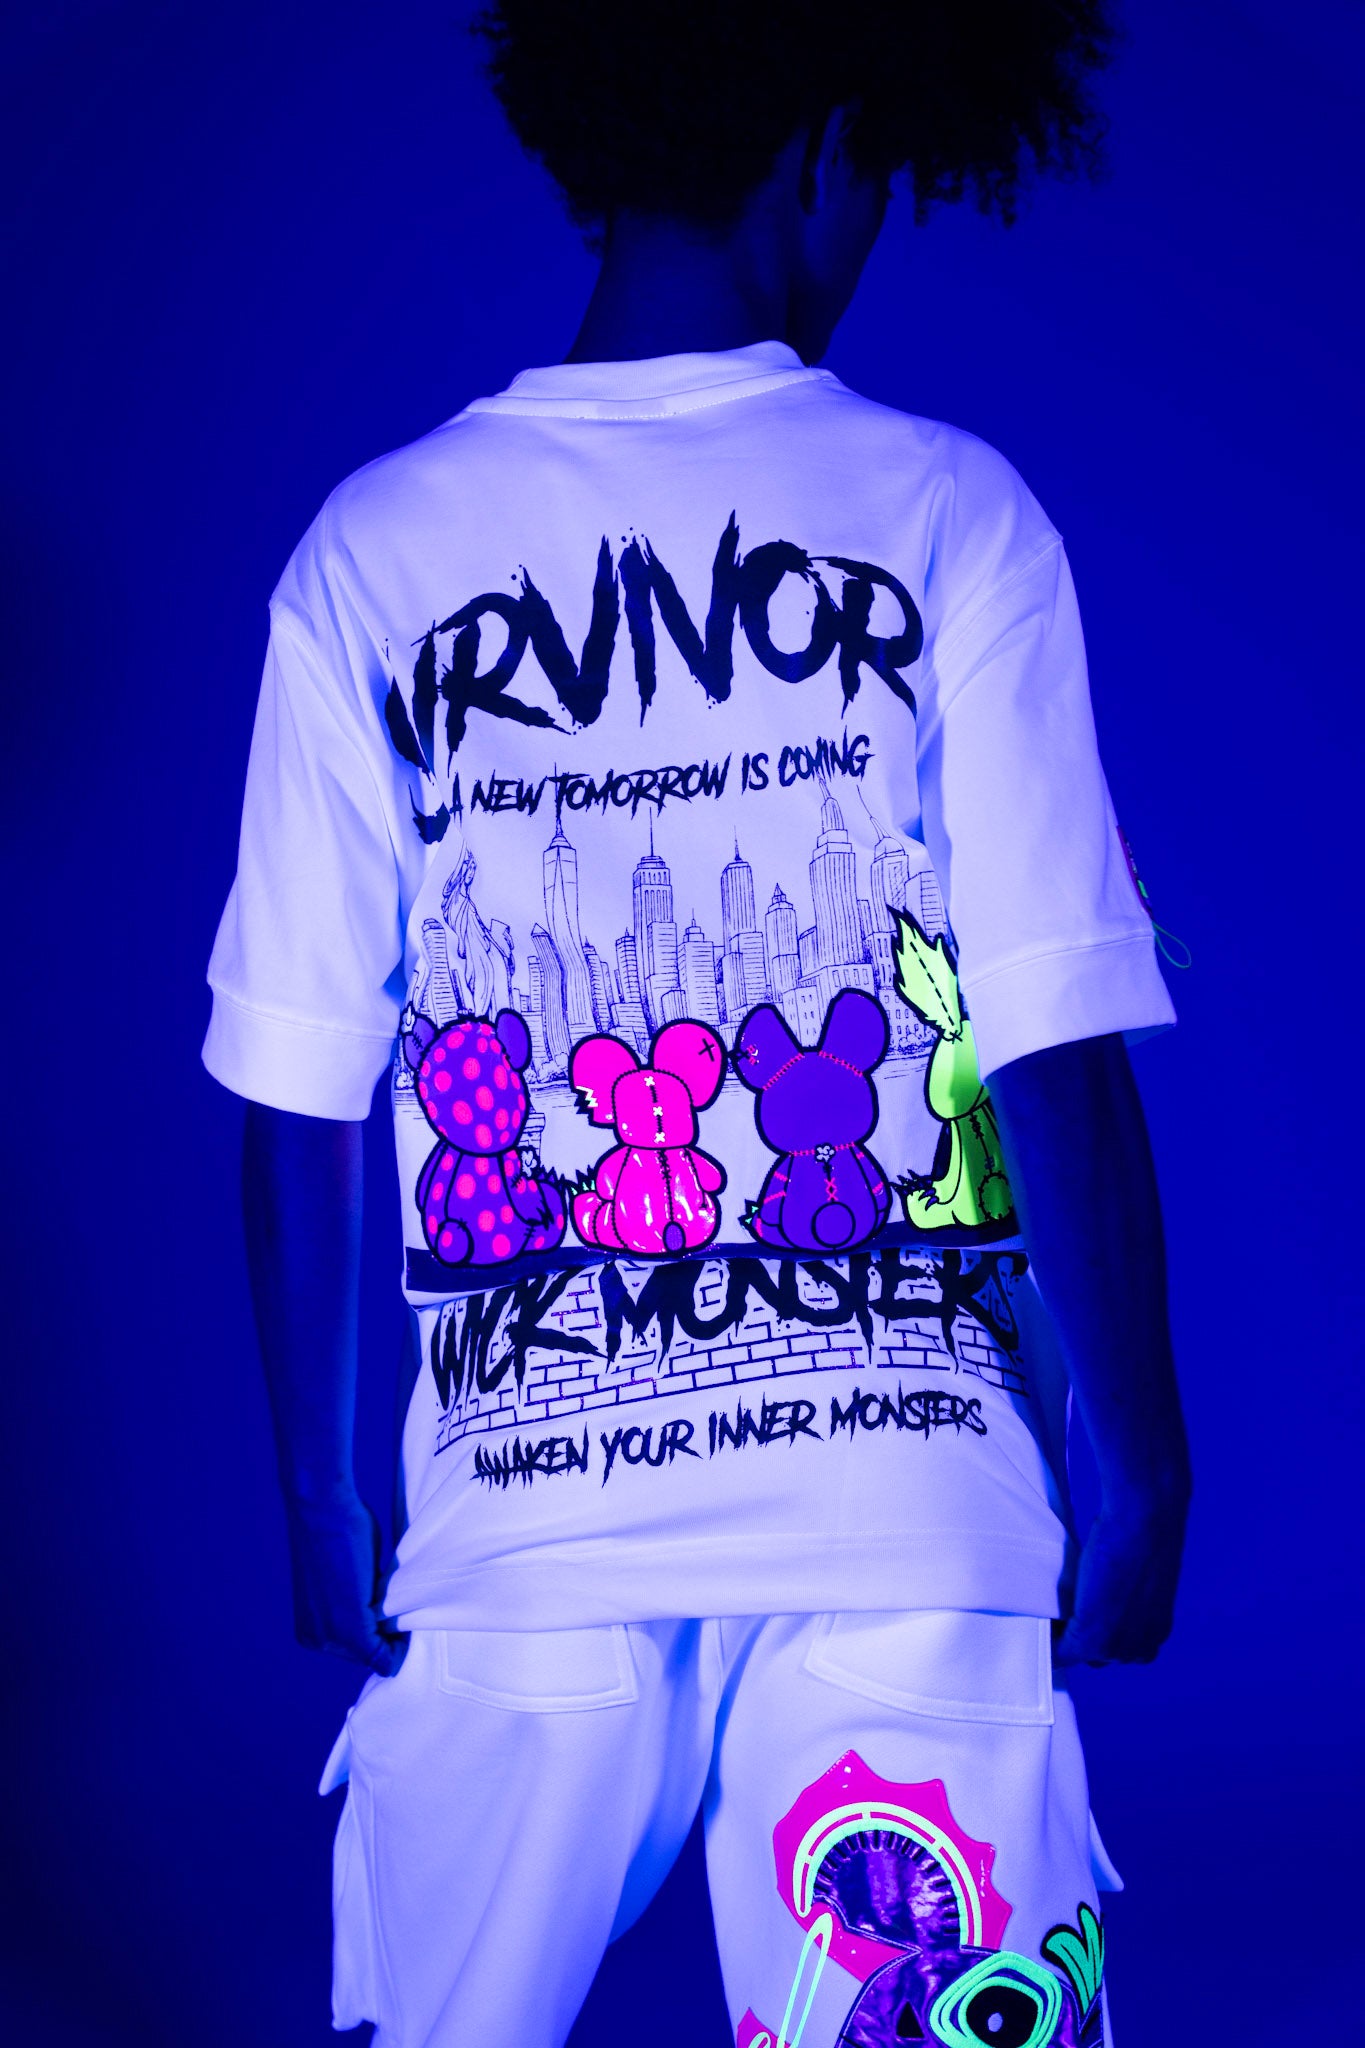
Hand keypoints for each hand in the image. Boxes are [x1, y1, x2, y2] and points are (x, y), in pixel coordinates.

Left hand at [282, 1488, 405, 1674]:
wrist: (323, 1507)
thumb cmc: (337, 1530)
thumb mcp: (347, 1578)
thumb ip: (359, 1602)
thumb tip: (383, 1611)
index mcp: (310, 1629)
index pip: (355, 1649)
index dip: (380, 1632)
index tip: (392, 1609)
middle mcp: (314, 1639)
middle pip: (367, 1656)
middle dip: (386, 1632)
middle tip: (393, 1599)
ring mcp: (330, 1638)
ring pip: (377, 1655)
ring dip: (391, 1632)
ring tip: (389, 1595)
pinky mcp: (350, 1629)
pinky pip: (384, 1656)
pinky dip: (398, 1643)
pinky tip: (397, 1606)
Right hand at [1054, 1479, 1189, 1666]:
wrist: (1142, 1520)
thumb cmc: (1141, 1532)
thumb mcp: (1137, 1572)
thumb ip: (1122, 1595)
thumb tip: (1099, 1589)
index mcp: (1156, 1630)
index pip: (1119, 1646)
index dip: (1096, 1630)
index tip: (1078, 1614)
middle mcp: (1141, 1648)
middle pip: (1099, 1656)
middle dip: (1081, 1636)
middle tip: (1063, 1609)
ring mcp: (1117, 1648)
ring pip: (1078, 1655)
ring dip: (1063, 1638)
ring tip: (1051, 1610)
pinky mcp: (1092, 1640)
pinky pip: (1059, 1653)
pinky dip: (1045, 1643)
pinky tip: (1037, 1623)